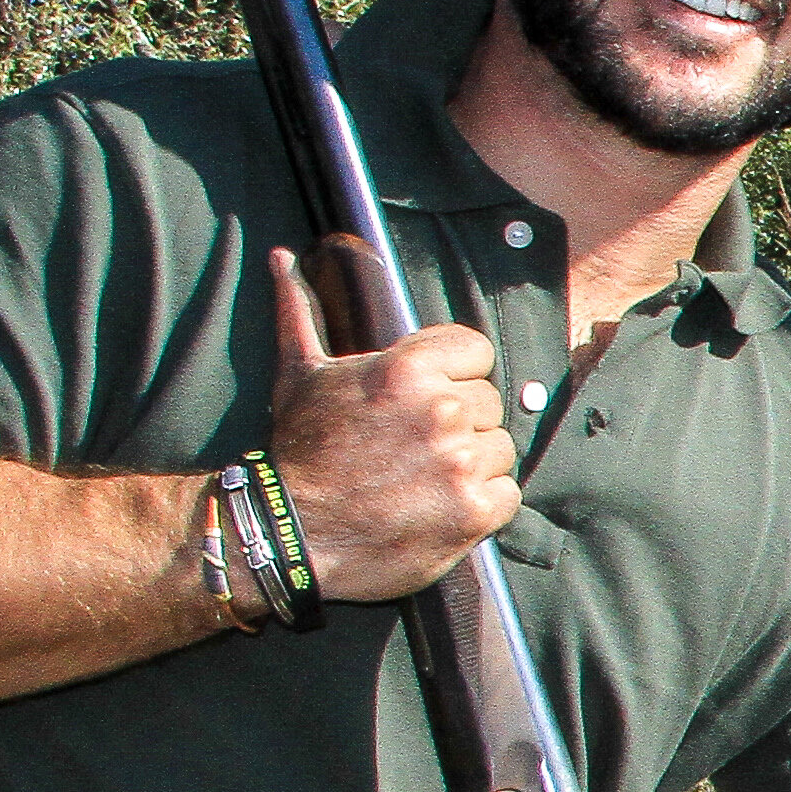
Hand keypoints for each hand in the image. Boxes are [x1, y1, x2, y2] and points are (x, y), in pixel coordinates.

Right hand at [261, 241, 518, 599]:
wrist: (291, 533)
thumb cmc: (299, 451)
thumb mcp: (300, 374)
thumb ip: (301, 313)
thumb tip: (283, 258)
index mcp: (409, 369)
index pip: (475, 350)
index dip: (455, 373)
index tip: (428, 397)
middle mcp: (442, 411)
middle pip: (488, 403)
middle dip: (460, 422)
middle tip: (417, 446)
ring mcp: (462, 463)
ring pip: (500, 449)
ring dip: (472, 464)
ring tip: (426, 478)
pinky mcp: (475, 511)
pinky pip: (507, 494)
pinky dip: (482, 503)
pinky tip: (441, 506)